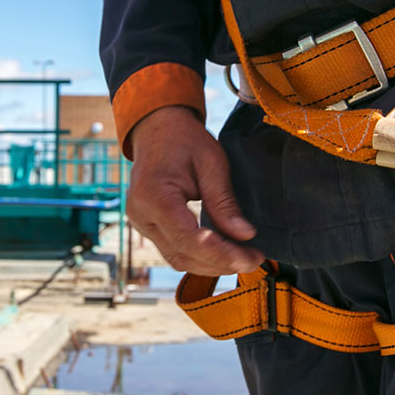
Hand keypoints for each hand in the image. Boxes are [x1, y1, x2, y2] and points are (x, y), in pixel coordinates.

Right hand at [126, 106, 262, 275]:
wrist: (157, 129)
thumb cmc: (184, 140)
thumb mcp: (212, 163)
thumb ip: (225, 202)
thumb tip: (245, 235)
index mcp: (153, 195)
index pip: (189, 239)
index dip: (221, 254)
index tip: (250, 258)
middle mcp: (140, 214)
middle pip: (182, 254)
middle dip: (221, 263)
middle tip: (254, 260)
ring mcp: (140, 223)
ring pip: (177, 258)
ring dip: (212, 264)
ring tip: (243, 258)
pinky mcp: (147, 227)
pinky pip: (174, 250)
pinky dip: (200, 256)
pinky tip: (224, 253)